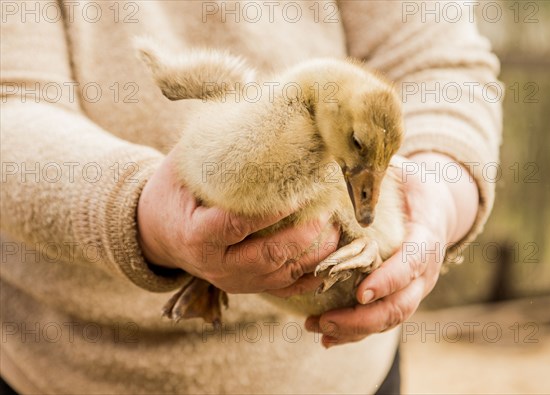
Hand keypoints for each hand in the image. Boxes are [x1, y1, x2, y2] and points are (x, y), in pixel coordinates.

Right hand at [137, 149, 339, 293]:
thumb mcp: (183, 167)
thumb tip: (259, 118)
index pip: (238, 225)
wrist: (160, 233)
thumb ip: (216, 150)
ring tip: (338, 226)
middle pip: (269, 257)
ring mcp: (235, 282)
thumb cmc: (174, 193)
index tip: (300, 190)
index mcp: (197, 236)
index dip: (272, 210)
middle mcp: (217, 266)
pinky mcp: (249, 288)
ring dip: (316, 253)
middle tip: (328, 208)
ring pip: (283, 275)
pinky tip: (333, 255)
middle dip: (304, 235)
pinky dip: (313, 275)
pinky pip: (286, 289)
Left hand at [305, 152, 478, 346]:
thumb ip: (378, 172)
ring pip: (390, 318)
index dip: (390, 279)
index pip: (413, 262)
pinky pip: (381, 320)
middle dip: (365, 318)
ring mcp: (414, 286)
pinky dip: (355, 332)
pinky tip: (328, 336)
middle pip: (402, 303)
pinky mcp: (399, 295)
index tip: (361, 292)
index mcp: (426, 235)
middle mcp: (424, 268)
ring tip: (319, 330)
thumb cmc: (410, 186)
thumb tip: (344, 156)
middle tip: (327, 319)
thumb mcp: (401, 172)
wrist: (434, 206)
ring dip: (355, 330)